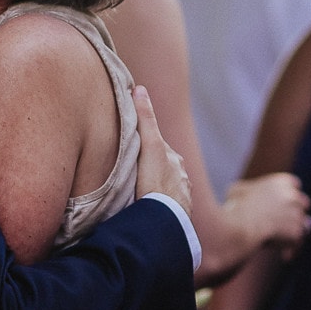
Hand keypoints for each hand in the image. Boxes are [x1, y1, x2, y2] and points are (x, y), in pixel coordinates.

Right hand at [132, 85, 191, 215]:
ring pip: (164, 188)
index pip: (156, 147)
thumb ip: (145, 119)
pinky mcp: (176, 217)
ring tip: (136, 194)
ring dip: (153, 189)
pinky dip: (158, 206)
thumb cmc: (157, 182)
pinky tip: (147, 210)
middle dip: (149, 168)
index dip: (142, 145)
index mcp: (175, 161)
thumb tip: (139, 88)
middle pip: (161, 167)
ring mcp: (180, 199)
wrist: (166, 221)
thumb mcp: (150, 146)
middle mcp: (181, 178)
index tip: (129, 147)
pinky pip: (165, 207)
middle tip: (130, 173)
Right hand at [224, 173, 310, 255]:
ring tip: (286, 242)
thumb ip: (250, 191)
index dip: (288, 194)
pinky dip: (291, 248)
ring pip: (304, 223)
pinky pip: (297, 242)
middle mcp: (294, 196)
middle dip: (296, 211)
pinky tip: (284, 256)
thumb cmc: (236, 205)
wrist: (242, 223)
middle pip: (303, 203)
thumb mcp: (238, 190)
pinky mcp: (297, 232)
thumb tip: (248, 197)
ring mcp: (297, 214)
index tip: (282, 202)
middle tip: (287, 221)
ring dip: (295, 230)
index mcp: (282, 181)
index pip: (294, 184)